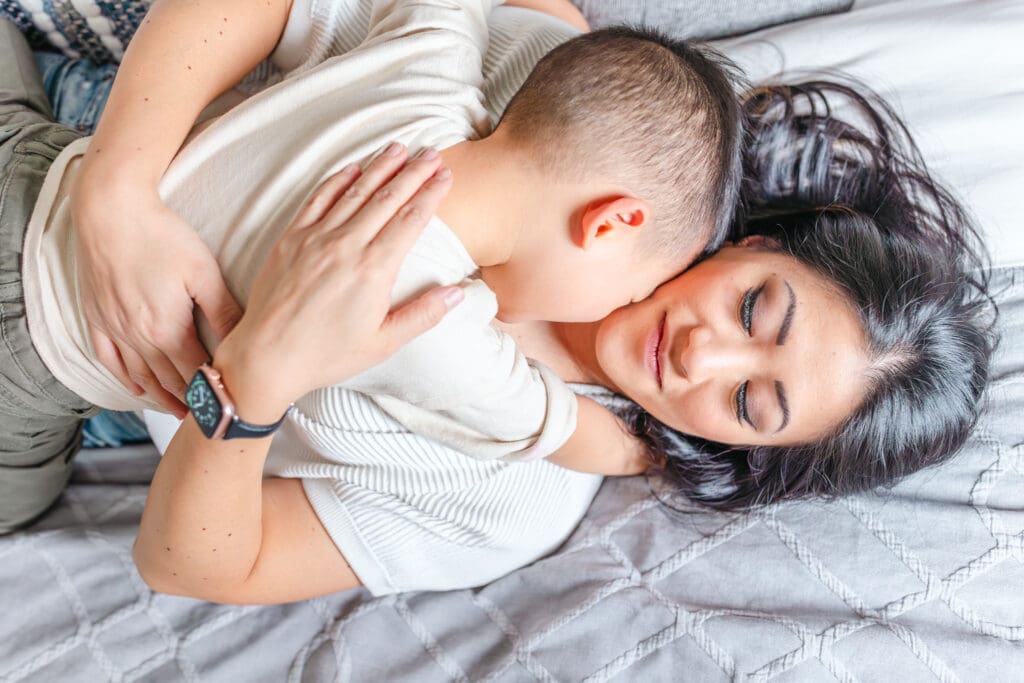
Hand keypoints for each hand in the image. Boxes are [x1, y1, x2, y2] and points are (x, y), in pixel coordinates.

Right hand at [72, 181, 242, 416]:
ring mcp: (114, 328)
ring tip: (181, 413)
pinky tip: (137, 387)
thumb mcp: (203, 272)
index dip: (213, 394)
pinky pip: (109, 358)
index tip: (229, 409)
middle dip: (191, 402)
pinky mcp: (97, 316)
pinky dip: (125, 377)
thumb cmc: (160, 235)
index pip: (196, 374)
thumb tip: (246, 340)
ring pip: (142, 375)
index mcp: (168, 330)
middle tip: (210, 420)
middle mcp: (139, 337)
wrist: (109, 210)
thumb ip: (224, 311)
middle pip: (170, 381)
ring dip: (162, 398)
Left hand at [212, 144, 460, 422]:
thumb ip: (423, 315)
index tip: (446, 177)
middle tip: (432, 153)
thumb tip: (458, 294)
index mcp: (373, 271)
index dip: (431, 195)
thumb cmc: (328, 355)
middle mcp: (346, 246)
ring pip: (355, 193)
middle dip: (412, 172)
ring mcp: (316, 239)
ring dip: (379, 167)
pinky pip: (318, 200)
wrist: (268, 356)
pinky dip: (337, 181)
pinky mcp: (291, 239)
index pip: (410, 221)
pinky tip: (353, 168)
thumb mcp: (383, 343)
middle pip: (387, 199)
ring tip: (399, 148)